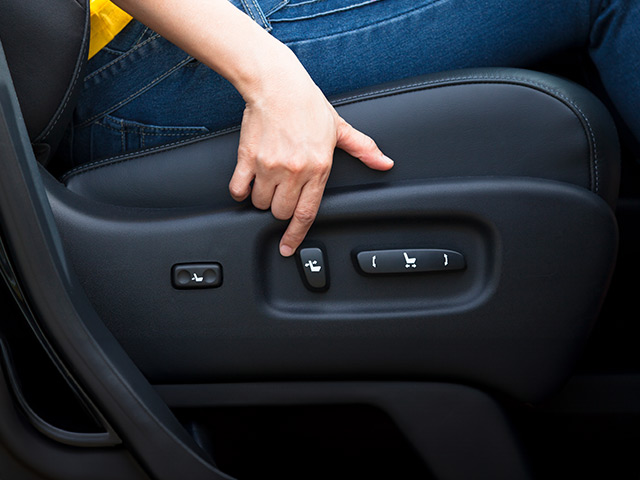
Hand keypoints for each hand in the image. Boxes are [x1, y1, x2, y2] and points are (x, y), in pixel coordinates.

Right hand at [228, 50, 393, 256]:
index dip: (296, 235)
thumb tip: (385, 163)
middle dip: (280, 209)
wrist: (277, 84)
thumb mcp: (340, 128)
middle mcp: (294, 171)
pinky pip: (238, 190)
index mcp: (318, 167)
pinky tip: (248, 184)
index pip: (306, 213)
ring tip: (268, 183)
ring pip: (260, 203)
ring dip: (262, 199)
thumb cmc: (308, 105)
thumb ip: (363, 149)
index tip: (287, 247)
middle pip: (281, 212)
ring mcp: (269, 166)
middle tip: (282, 194)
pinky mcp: (247, 159)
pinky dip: (241, 191)